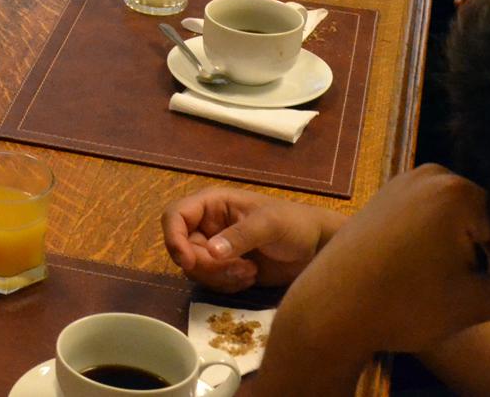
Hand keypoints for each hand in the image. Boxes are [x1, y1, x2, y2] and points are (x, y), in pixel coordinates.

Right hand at [163, 187, 337, 291]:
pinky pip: (211, 282)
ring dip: (220, 277)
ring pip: (195, 270)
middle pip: (183, 249)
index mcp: (212, 204)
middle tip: (241, 269)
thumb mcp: (269, 224)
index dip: (174, 238)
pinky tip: (251, 276)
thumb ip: (241, 236)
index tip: (188, 262)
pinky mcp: (225, 268)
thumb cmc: (294, 225)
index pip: (175, 216)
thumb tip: (210, 251)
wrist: (315, 249)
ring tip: (250, 271)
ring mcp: (215, 248)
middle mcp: (207, 225)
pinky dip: (228, 285)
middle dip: (208, 266)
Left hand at [274, 166, 489, 359]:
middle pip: (486, 219)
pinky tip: (443, 275)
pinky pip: (432, 216)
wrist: (330, 307)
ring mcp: (405, 181)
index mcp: (459, 190)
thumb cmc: (404, 303)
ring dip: (471, 253)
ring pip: (459, 219)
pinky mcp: (387, 196)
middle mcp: (433, 173)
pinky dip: (444, 243)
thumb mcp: (474, 303)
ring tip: (473, 291)